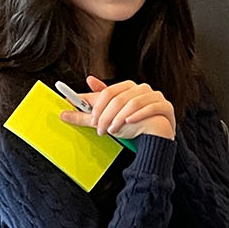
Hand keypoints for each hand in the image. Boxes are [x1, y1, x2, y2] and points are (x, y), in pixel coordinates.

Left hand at [60, 76, 175, 139]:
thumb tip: (63, 113)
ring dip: (119, 119)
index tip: (82, 111)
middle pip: (117, 98)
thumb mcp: (105, 121)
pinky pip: (149, 108)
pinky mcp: (165, 106)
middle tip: (100, 128)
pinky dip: (137, 117)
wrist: (155, 139)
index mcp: (127, 88)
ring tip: (114, 130)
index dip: (94, 104)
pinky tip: (130, 123)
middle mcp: (141, 89)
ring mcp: (154, 96)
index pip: (107, 92)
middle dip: (105, 115)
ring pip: (131, 103)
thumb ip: (86, 116)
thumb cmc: (132, 126)